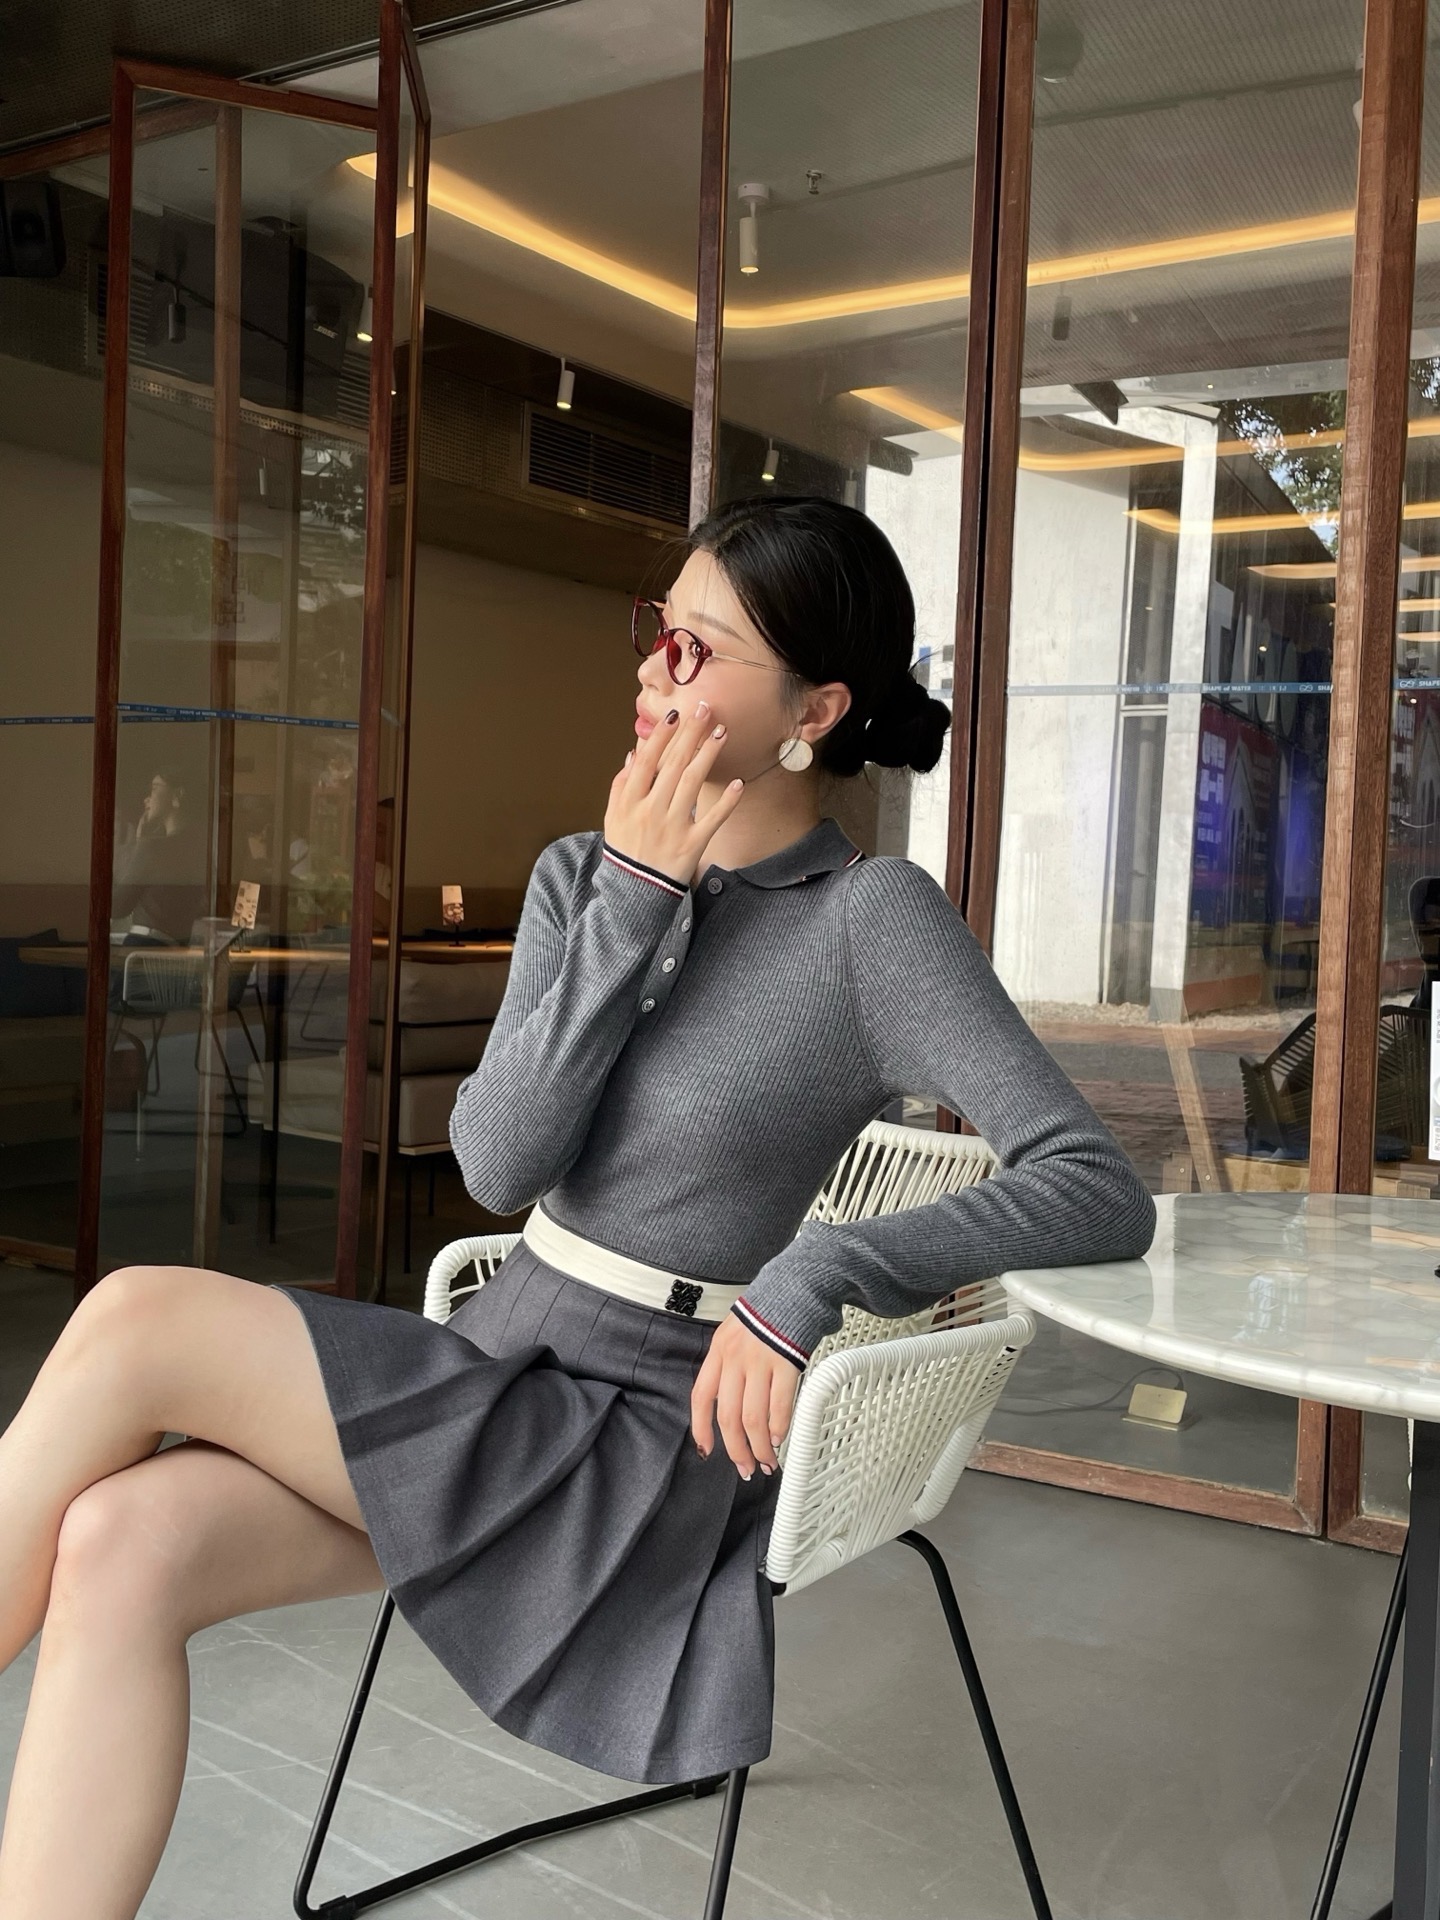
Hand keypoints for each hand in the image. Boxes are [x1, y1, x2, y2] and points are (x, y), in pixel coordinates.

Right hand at [605, 698, 744, 888]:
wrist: (635, 889)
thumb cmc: (626, 848)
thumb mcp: (613, 816)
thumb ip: (621, 784)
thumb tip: (634, 753)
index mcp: (630, 801)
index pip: (648, 760)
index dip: (662, 736)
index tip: (675, 715)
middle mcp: (651, 810)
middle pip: (673, 764)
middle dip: (691, 734)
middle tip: (706, 710)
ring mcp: (673, 827)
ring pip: (693, 783)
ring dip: (709, 755)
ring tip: (722, 733)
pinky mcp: (692, 844)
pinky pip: (713, 819)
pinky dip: (726, 802)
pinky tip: (739, 783)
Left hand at [691, 1313, 799, 1478]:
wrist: (795, 1287)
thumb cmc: (766, 1313)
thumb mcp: (734, 1333)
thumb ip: (729, 1365)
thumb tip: (731, 1405)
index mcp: (718, 1351)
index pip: (701, 1397)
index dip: (701, 1429)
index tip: (707, 1451)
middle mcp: (735, 1358)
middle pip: (729, 1416)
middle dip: (737, 1449)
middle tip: (745, 1467)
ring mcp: (761, 1361)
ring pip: (754, 1417)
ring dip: (760, 1447)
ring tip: (767, 1460)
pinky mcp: (786, 1362)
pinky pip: (780, 1404)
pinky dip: (779, 1427)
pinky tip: (780, 1438)